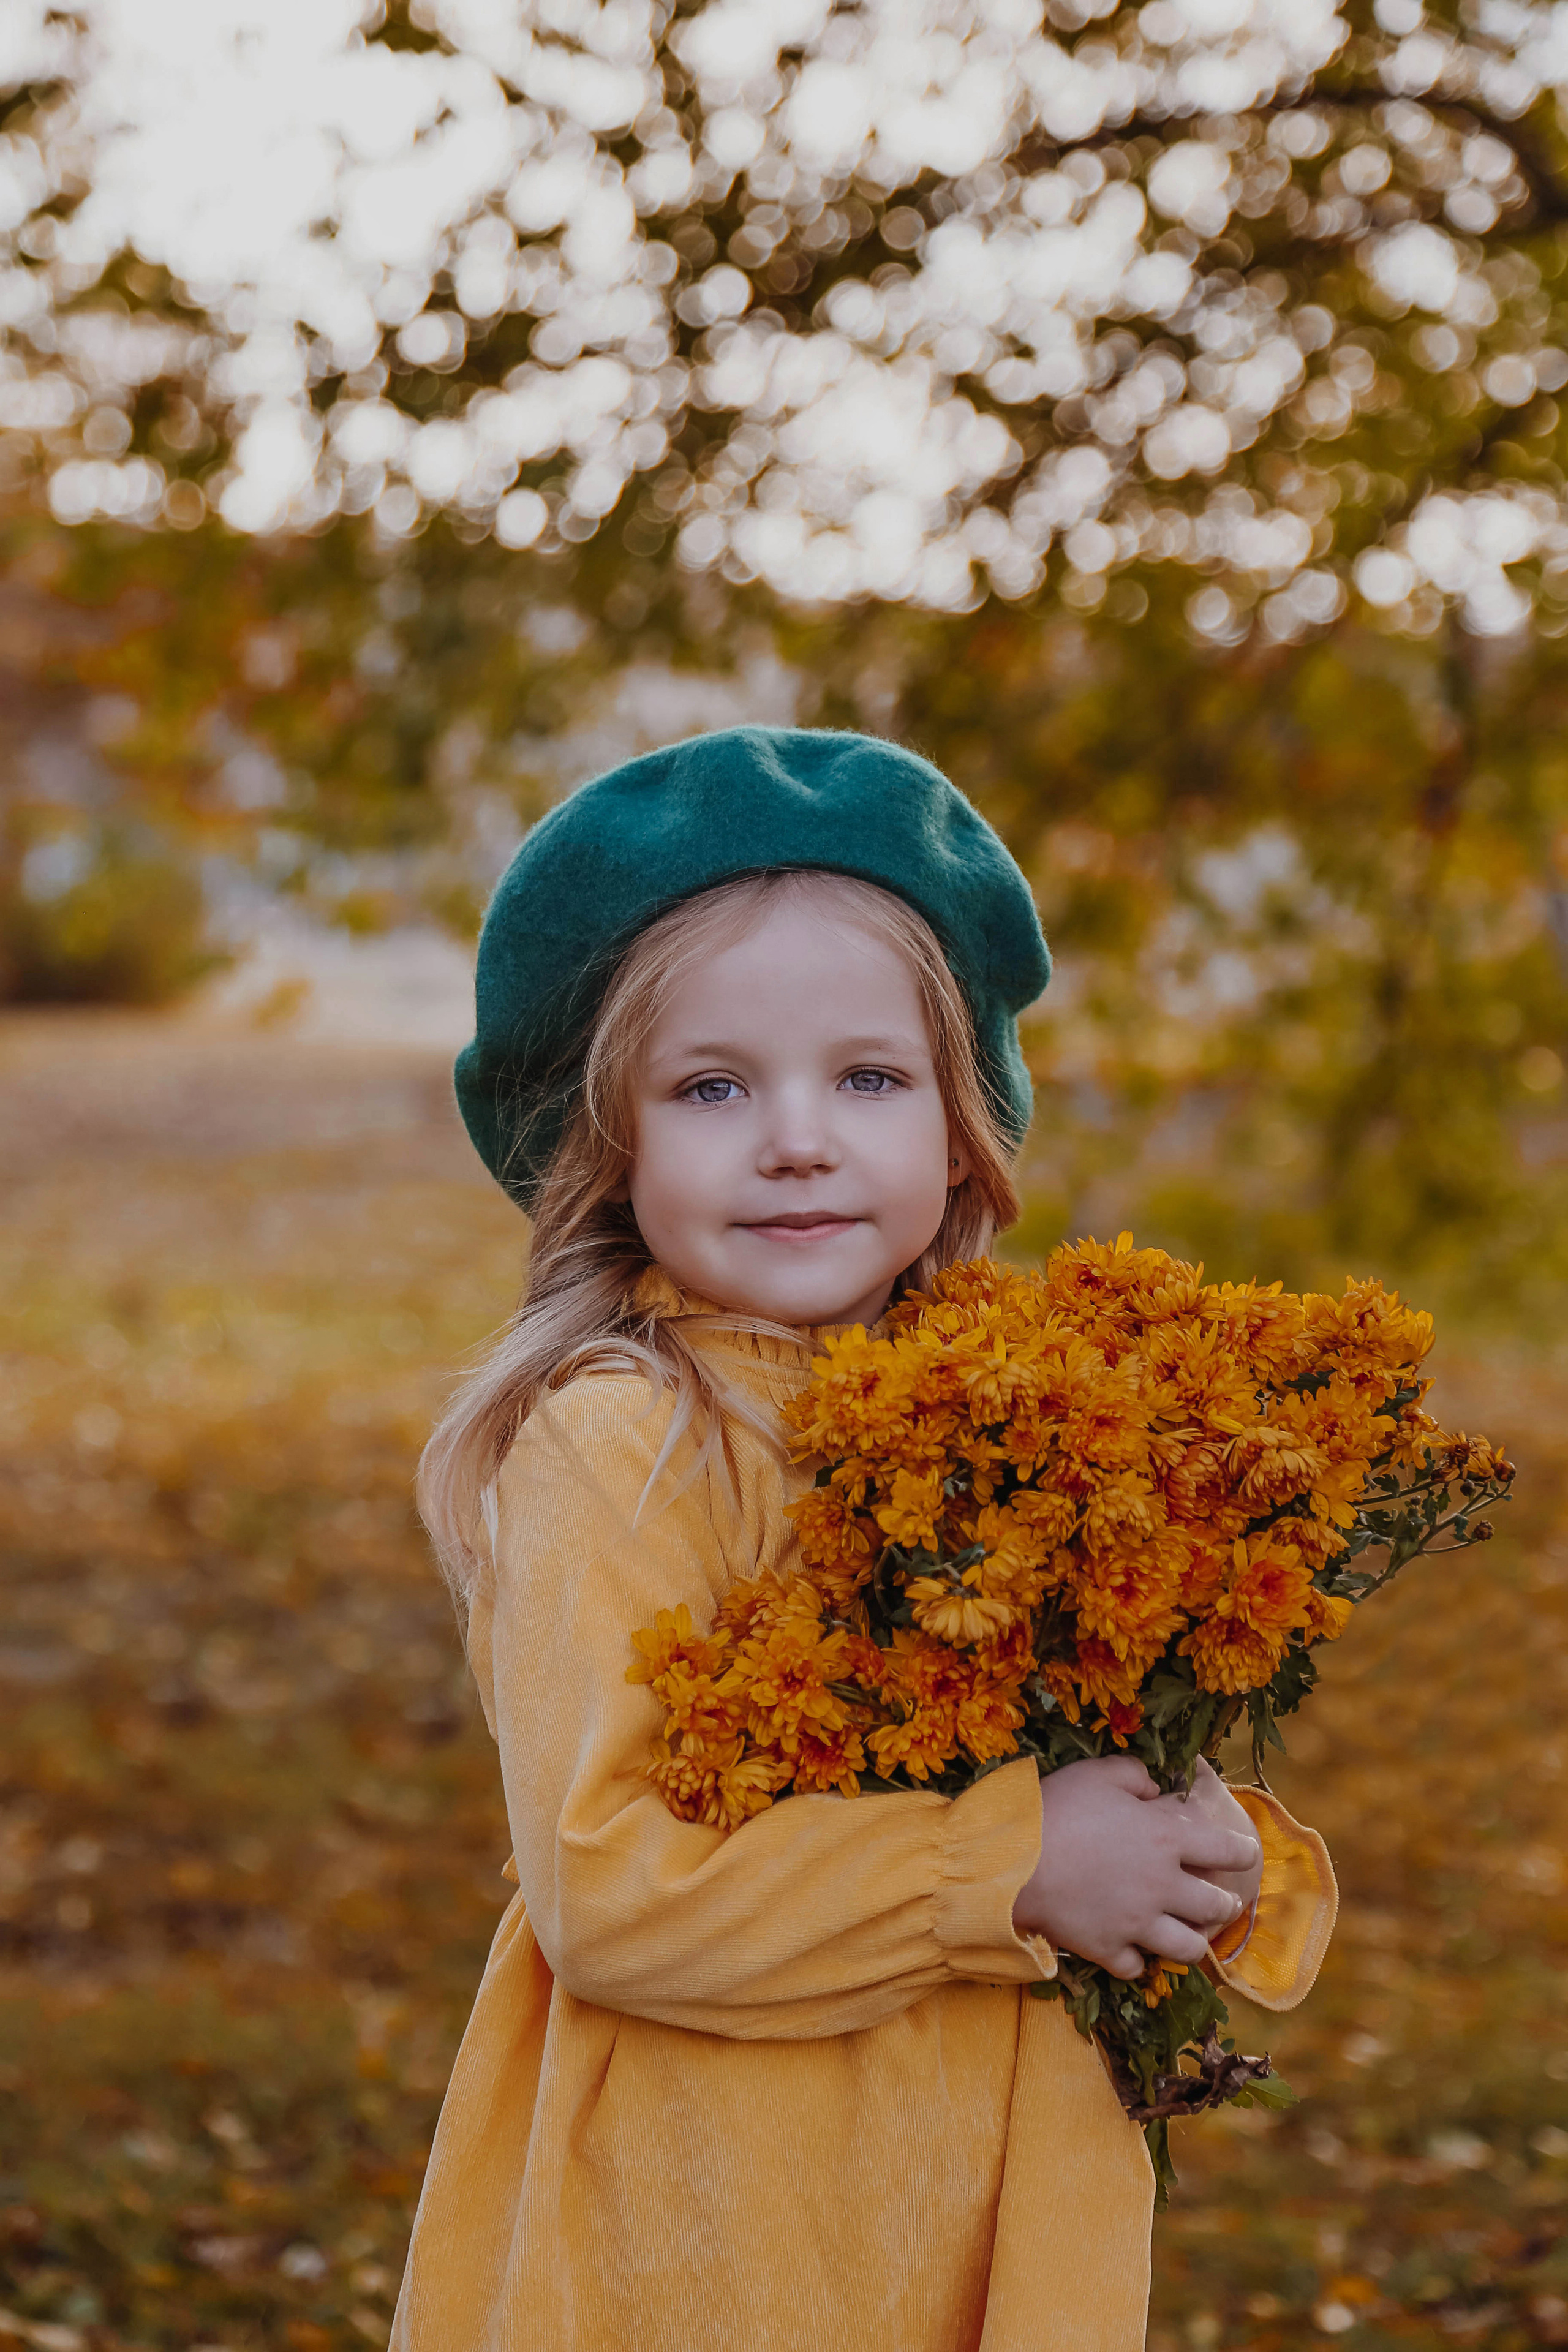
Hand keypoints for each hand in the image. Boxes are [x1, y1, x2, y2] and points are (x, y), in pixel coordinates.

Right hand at [1011, 1754, 1262, 1979]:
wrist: (1012, 1861)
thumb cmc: (1057, 1808)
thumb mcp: (1098, 1773)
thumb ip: (1135, 1777)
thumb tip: (1154, 1790)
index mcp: (1168, 1838)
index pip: (1229, 1849)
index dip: (1244, 1851)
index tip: (1245, 1853)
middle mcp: (1164, 1885)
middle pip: (1216, 1907)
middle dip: (1224, 1904)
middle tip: (1220, 1901)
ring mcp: (1139, 1923)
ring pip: (1189, 1949)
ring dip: (1193, 1941)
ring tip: (1189, 1934)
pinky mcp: (1109, 1949)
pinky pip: (1137, 1968)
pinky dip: (1138, 1961)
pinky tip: (1132, 1951)